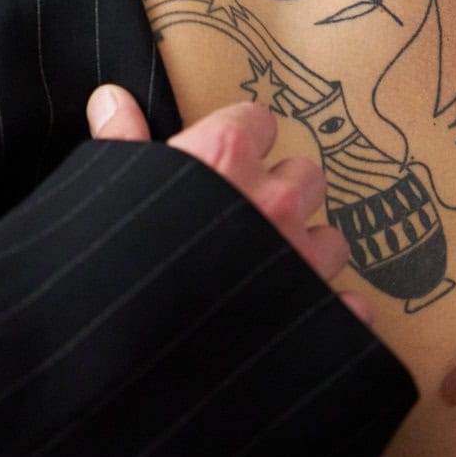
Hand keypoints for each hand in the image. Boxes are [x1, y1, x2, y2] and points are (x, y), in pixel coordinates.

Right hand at [86, 86, 371, 326]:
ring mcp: (301, 259)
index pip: (258, 121)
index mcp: (225, 158)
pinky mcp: (316, 314)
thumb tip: (112, 98)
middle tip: (246, 219)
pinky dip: (329, 312)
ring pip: (331, 239)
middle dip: (281, 193)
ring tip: (269, 272)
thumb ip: (122, 140)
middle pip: (305, 175)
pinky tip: (299, 319)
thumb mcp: (108, 192)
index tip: (223, 163)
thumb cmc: (108, 269)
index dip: (240, 142)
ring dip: (305, 252)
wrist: (117, 358)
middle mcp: (274, 200)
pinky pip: (347, 305)